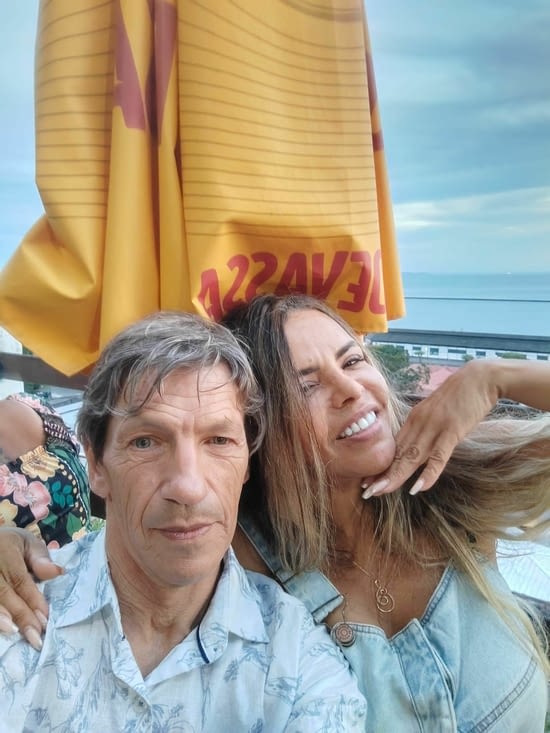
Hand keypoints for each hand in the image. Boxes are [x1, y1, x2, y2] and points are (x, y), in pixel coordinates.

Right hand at [0, 528, 62, 649]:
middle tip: (36, 637)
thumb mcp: (27, 542)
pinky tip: (4, 629)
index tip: (45, 619)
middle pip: (4, 594)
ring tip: (17, 635)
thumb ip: (40, 558)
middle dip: (21, 616)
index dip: (32, 600)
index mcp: (5, 552)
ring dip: (3, 620)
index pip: (20, 580)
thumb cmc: (10, 544)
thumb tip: (58, 573)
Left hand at [362, 360, 498, 497]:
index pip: (394, 448)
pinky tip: (418, 488)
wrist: (480, 378)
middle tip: (366, 492)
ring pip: (411, 457)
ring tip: (380, 491)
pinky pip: (438, 456)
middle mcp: (419, 424)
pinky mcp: (452, 431)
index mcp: (414, 420)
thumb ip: (425, 429)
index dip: (381, 466)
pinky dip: (428, 473)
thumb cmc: (460, 396)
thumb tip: (418, 447)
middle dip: (381, 475)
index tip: (368, 481)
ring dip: (395, 476)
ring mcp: (434, 427)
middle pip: (398, 454)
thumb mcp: (436, 413)